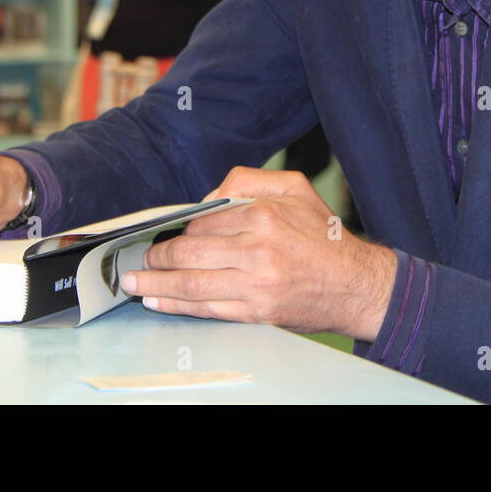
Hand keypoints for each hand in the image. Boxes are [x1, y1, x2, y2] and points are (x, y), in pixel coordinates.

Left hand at [123, 167, 397, 340]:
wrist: (356, 284)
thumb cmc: (325, 235)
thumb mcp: (295, 188)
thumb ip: (250, 179)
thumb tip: (208, 197)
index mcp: (263, 215)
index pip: (204, 220)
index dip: (179, 227)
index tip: (163, 231)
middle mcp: (257, 250)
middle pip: (190, 252)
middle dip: (158, 256)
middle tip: (141, 257)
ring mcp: (256, 284)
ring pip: (192, 283)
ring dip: (156, 282)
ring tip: (135, 281)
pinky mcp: (257, 312)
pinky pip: (207, 309)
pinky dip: (177, 304)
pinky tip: (158, 299)